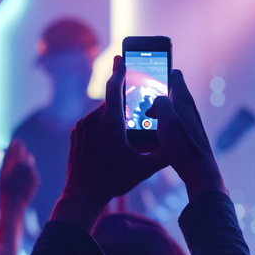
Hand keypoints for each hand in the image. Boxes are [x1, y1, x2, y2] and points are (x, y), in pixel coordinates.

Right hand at [0, 139, 39, 212]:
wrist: (14, 204)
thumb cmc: (5, 187)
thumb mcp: (3, 171)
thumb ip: (8, 157)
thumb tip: (12, 144)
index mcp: (19, 162)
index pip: (19, 147)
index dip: (17, 143)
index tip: (15, 142)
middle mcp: (29, 167)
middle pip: (26, 154)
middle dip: (21, 155)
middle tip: (14, 158)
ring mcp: (34, 174)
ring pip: (30, 164)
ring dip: (24, 165)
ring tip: (16, 174)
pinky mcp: (37, 180)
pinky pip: (32, 173)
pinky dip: (27, 174)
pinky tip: (21, 183)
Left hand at [52, 56, 166, 229]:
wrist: (82, 195)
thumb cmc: (113, 181)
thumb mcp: (144, 169)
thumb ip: (163, 155)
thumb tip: (179, 146)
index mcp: (111, 124)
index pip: (114, 88)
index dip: (120, 72)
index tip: (122, 58)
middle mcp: (94, 120)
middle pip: (112, 103)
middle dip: (124, 105)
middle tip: (133, 110)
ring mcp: (81, 127)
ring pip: (102, 115)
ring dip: (113, 120)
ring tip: (121, 138)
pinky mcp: (76, 134)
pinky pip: (91, 124)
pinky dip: (101, 128)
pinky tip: (108, 145)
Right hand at [147, 69, 224, 199]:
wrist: (199, 171)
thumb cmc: (184, 146)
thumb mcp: (167, 120)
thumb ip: (160, 103)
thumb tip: (156, 100)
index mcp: (183, 100)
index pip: (175, 75)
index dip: (161, 69)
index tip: (148, 72)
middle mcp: (188, 108)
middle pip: (171, 91)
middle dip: (155, 91)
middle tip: (139, 97)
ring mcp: (189, 121)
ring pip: (170, 108)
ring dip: (157, 110)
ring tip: (143, 117)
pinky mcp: (187, 134)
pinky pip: (171, 122)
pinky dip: (161, 123)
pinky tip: (153, 134)